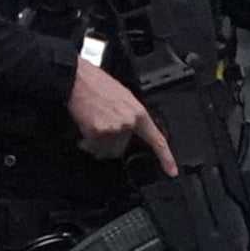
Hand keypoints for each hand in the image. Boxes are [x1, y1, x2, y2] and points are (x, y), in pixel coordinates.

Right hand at [69, 57, 179, 174]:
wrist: (78, 79)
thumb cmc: (97, 85)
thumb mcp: (124, 97)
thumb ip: (131, 117)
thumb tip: (129, 133)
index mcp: (138, 113)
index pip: (157, 140)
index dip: (166, 158)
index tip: (171, 171)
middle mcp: (128, 122)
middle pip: (120, 149)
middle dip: (110, 143)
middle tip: (102, 126)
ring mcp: (113, 128)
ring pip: (105, 151)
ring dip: (97, 144)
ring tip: (93, 124)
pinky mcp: (97, 132)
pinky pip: (92, 146)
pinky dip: (86, 141)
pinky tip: (85, 126)